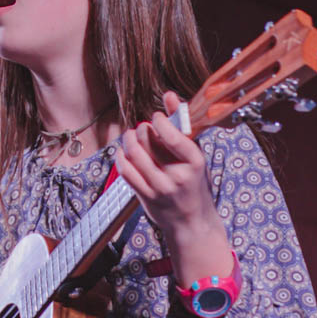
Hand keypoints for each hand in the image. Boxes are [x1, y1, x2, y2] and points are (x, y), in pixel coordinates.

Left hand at [116, 91, 233, 286]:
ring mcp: (159, 187)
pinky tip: (123, 151)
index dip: (160, 121)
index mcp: (194, 162)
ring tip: (131, 136)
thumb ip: (183, 126)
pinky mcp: (145, 197)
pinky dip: (120, 156)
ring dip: (129, 139)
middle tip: (144, 128)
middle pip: (148, 141)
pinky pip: (125, 170)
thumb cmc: (195, 183)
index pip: (172, 135)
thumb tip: (169, 95)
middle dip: (142, 128)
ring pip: (134, 153)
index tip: (157, 118)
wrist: (191, 222)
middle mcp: (177, 175)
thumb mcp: (196, 155)